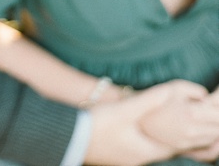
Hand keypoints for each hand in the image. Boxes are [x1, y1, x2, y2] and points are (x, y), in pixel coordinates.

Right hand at [84, 80, 206, 165]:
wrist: (67, 136)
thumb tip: (170, 92)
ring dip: (146, 138)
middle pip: (156, 149)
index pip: (171, 147)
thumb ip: (149, 100)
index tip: (182, 124)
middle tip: (168, 123)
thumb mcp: (125, 109)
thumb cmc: (97, 124)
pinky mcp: (109, 156)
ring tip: (148, 124)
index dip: (179, 135)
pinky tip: (126, 129)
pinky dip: (133, 140)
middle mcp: (135, 160)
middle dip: (162, 136)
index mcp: (143, 152)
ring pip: (142, 149)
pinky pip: (128, 148)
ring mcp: (121, 160)